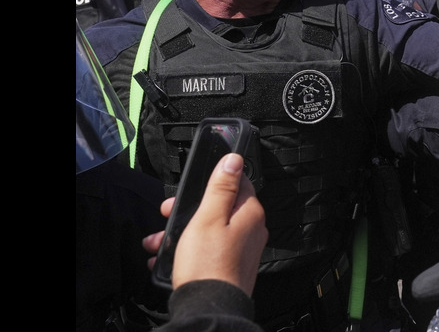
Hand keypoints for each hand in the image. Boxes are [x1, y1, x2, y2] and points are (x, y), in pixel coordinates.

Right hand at [143, 153, 266, 295]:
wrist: (210, 307)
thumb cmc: (207, 263)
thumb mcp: (208, 217)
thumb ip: (221, 187)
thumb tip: (234, 160)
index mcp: (250, 213)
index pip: (238, 182)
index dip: (210, 183)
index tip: (188, 191)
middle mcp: (252, 229)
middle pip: (219, 208)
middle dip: (188, 210)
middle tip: (166, 215)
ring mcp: (243, 248)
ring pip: (209, 230)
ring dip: (181, 232)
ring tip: (157, 242)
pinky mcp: (232, 265)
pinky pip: (209, 249)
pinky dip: (188, 250)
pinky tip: (167, 257)